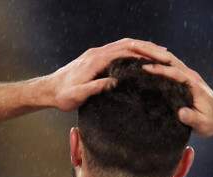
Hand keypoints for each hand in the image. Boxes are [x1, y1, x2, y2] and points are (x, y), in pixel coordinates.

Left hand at [41, 38, 166, 111]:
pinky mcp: (94, 59)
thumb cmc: (62, 96)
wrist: (48, 90)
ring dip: (140, 47)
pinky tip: (139, 58)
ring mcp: (95, 55)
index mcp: (95, 61)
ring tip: (158, 53)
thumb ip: (95, 87)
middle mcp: (96, 54)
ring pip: (122, 46)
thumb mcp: (78, 95)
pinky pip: (116, 51)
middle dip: (146, 47)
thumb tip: (114, 82)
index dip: (142, 53)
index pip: (123, 52)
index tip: (158, 58)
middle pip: (126, 44)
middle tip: (165, 53)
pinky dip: (130, 52)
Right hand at [133, 47, 212, 137]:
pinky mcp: (184, 78)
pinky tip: (145, 57)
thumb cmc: (211, 122)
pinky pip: (169, 64)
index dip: (159, 69)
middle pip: (169, 58)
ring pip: (168, 58)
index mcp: (193, 85)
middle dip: (151, 51)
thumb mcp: (203, 124)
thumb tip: (181, 113)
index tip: (144, 67)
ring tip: (134, 47)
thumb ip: (192, 118)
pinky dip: (156, 58)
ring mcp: (187, 75)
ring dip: (152, 51)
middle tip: (132, 45)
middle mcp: (190, 76)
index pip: (175, 72)